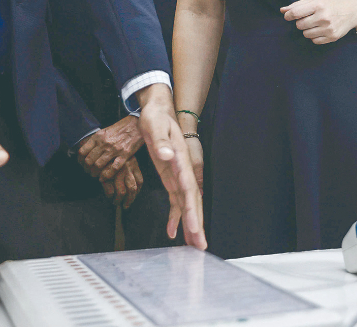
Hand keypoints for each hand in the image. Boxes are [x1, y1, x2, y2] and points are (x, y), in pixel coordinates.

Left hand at [77, 115, 143, 181]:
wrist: (136, 124)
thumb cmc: (121, 128)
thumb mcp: (105, 131)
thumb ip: (96, 140)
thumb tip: (87, 150)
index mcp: (98, 136)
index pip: (83, 152)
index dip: (80, 161)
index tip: (82, 164)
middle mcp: (104, 143)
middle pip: (89, 160)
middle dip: (87, 169)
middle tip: (89, 171)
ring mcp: (114, 149)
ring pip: (98, 165)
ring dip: (95, 173)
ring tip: (96, 175)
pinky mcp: (125, 154)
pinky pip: (113, 168)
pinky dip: (106, 175)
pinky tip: (104, 177)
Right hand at [101, 158, 142, 208]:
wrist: (97, 152)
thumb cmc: (112, 158)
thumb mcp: (123, 161)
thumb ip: (129, 172)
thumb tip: (131, 191)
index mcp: (133, 164)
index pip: (139, 181)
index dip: (137, 192)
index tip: (133, 197)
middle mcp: (127, 168)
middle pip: (132, 189)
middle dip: (130, 200)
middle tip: (125, 205)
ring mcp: (117, 172)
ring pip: (122, 192)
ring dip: (119, 200)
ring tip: (116, 202)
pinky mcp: (106, 176)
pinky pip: (110, 191)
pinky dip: (110, 196)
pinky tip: (109, 196)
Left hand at [136, 84, 205, 248]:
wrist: (159, 109)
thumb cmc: (156, 117)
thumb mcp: (155, 125)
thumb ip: (160, 140)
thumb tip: (167, 155)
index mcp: (182, 161)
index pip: (189, 191)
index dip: (192, 212)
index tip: (195, 229)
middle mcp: (184, 171)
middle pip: (192, 202)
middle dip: (196, 225)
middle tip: (201, 247)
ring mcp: (178, 175)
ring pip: (187, 205)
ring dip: (190, 224)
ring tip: (194, 245)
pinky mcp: (171, 177)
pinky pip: (176, 201)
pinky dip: (176, 217)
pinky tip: (174, 232)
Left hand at [280, 0, 356, 44]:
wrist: (352, 10)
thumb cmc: (331, 4)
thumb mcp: (316, 0)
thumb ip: (298, 5)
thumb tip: (282, 10)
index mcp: (318, 5)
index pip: (296, 13)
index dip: (289, 15)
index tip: (288, 16)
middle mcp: (324, 17)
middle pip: (299, 25)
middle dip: (301, 22)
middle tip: (309, 18)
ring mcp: (329, 28)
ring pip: (306, 34)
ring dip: (307, 30)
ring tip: (316, 23)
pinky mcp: (332, 37)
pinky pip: (314, 41)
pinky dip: (315, 36)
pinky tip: (321, 29)